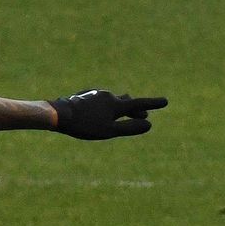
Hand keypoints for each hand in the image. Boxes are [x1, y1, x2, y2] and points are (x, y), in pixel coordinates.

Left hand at [49, 89, 167, 139]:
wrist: (59, 114)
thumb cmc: (84, 125)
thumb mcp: (108, 131)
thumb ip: (129, 128)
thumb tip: (149, 125)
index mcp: (116, 104)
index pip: (139, 104)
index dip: (152, 104)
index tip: (165, 101)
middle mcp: (108, 96)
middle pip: (126, 102)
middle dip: (135, 110)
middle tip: (142, 115)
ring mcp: (96, 94)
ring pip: (112, 100)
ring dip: (119, 107)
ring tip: (121, 113)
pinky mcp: (84, 96)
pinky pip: (99, 100)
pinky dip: (104, 106)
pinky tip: (97, 111)